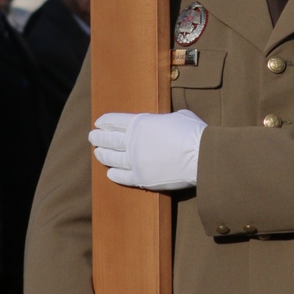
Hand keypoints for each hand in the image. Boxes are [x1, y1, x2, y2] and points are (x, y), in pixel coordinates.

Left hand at [88, 110, 205, 190]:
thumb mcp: (178, 116)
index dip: (105, 121)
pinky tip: (110, 173)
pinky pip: (122, 177)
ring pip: (112, 158)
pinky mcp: (141, 178)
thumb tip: (166, 123)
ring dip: (103, 155)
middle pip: (109, 139)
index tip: (99, 123)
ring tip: (97, 153)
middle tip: (92, 137)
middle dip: (99, 138)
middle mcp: (133, 141)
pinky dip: (114, 174)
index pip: (115, 121)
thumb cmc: (193, 133)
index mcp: (140, 122)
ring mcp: (135, 161)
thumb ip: (165, 119)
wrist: (200, 156)